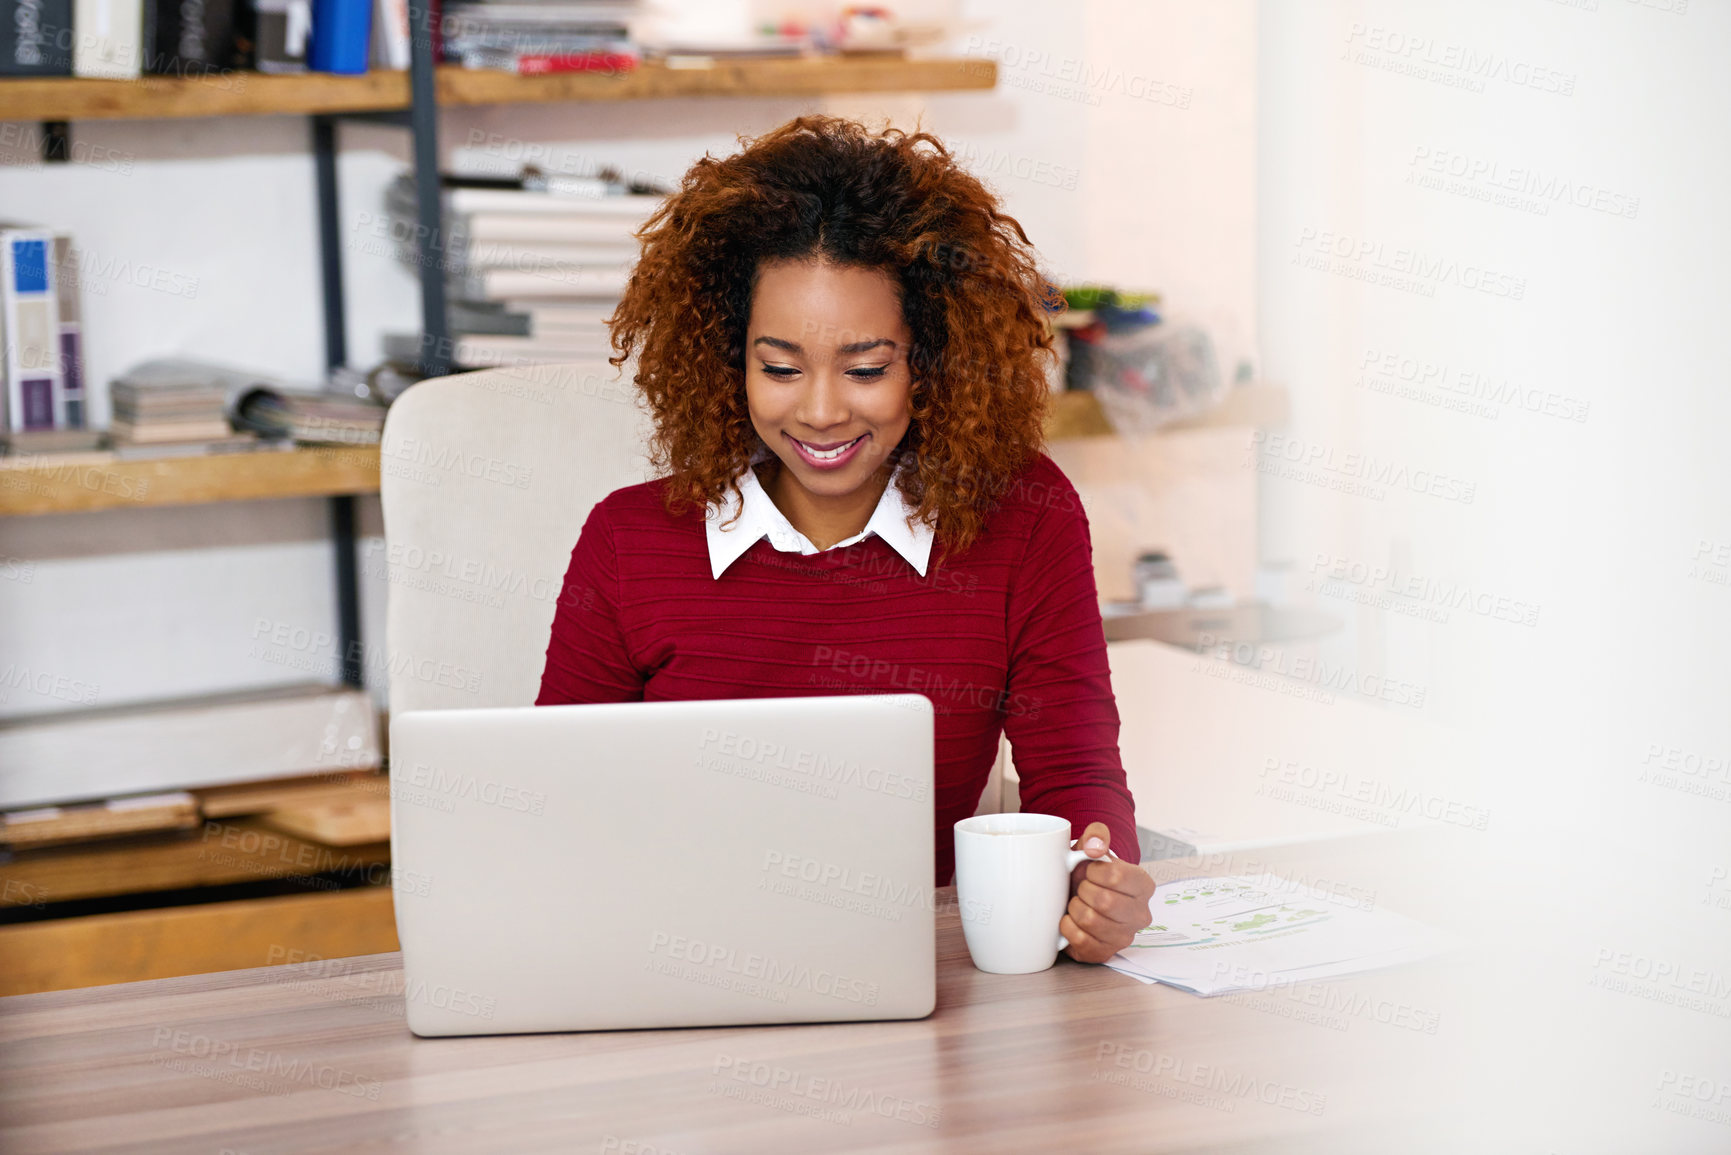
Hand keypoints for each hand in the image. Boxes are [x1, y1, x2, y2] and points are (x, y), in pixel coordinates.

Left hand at [1059, 822, 1155, 963]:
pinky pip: (1080, 940)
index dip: (1093, 871)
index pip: (1117, 876)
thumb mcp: (1092, 845)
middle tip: (1081, 889)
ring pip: (1090, 921)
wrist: (1077, 895)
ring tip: (1077, 903)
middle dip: (1083, 891)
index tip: (1089, 871)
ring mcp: (1125, 937)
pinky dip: (1067, 927)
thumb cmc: (1087, 872)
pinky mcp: (1105, 953)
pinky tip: (1071, 920)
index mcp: (1143, 885)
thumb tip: (1094, 847)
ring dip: (1074, 908)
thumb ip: (1096, 835)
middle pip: (1104, 901)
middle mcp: (1141, 914)